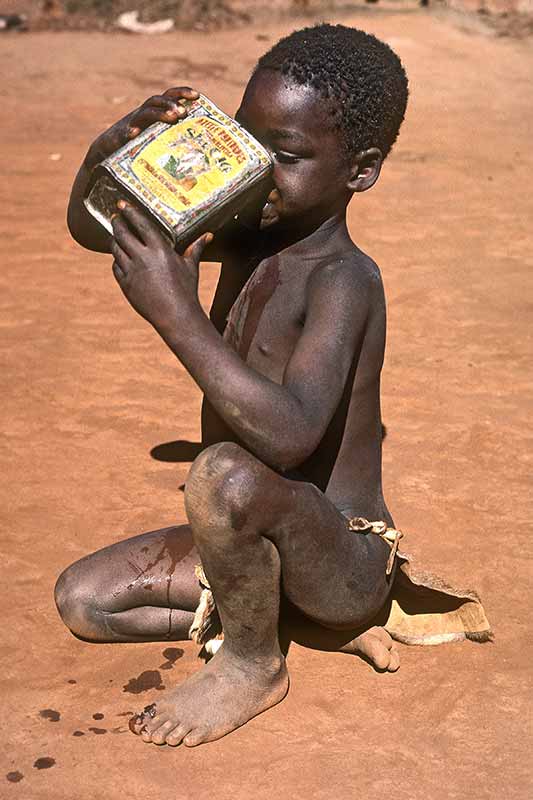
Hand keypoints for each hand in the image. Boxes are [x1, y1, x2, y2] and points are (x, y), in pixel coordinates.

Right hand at [85, 86, 199, 170]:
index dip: (182, 93)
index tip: (197, 96)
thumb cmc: (140, 146)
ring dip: (160, 113)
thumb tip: (200, 150)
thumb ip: (173, 138)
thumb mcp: (158, 138)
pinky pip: (126, 132)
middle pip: (157, 101)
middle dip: (171, 103)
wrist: (109, 149)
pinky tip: (135, 134)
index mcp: (155, 113)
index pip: (169, 97)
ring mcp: (133, 122)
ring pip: (146, 113)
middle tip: (184, 112)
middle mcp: (144, 113)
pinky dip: (131, 131)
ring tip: (173, 118)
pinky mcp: (121, 135)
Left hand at [111, 201, 212, 333]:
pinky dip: (117, 260)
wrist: (176, 315)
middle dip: (117, 223)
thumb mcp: (191, 267)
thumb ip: (196, 248)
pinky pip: (116, 267)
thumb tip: (209, 235)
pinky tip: (120, 258)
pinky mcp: (126, 285)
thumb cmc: (186, 290)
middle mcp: (143, 257)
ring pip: (116, 249)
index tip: (122, 203)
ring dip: (114, 240)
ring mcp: (132, 271)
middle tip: (115, 217)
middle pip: (122, 233)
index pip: (140, 224)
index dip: (129, 212)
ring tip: (116, 235)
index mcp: (160, 249)